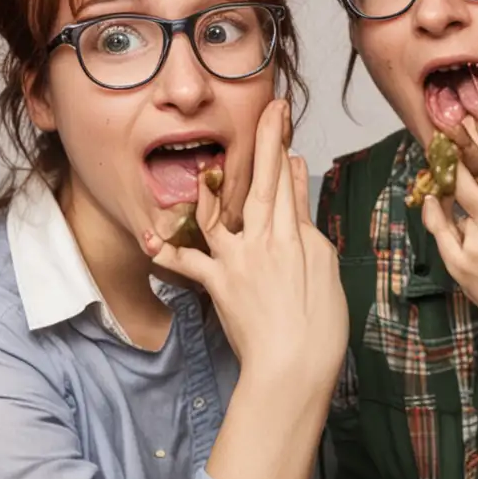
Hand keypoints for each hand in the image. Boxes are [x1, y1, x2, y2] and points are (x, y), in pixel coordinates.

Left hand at [144, 99, 346, 394]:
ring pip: (216, 213)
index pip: (285, 179)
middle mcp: (262, 240)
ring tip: (207, 167)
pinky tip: (153, 240)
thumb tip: (295, 184)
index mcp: (293, 236)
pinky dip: (170, 252)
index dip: (280, 142)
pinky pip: (188, 263)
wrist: (292, 367)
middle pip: (259, 183)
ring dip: (211, 188)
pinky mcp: (218, 284)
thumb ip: (305, 222)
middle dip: (262, 142)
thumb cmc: (319, 327)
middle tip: (267, 111)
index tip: (280, 113)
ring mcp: (236, 261)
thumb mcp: (324, 267)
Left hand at [418, 129, 477, 358]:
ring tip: (438, 170)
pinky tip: (430, 201)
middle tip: (445, 142)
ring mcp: (473, 242)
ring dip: (444, 185)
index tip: (465, 121)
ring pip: (451, 203)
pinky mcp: (459, 265)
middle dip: (454, 158)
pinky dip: (433, 214)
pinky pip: (438, 232)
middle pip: (464, 178)